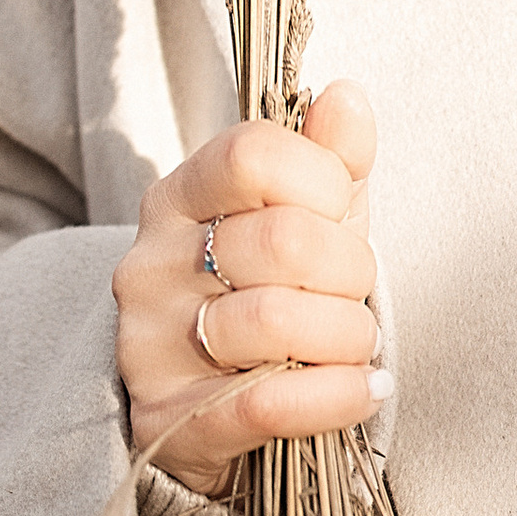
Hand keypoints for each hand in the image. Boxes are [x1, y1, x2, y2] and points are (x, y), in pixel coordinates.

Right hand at [115, 82, 384, 498]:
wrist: (202, 411)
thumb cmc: (263, 297)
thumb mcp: (302, 219)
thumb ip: (328, 158)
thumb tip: (347, 96)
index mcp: (179, 197)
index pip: (252, 153)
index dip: (323, 179)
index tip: (342, 211)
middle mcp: (153, 263)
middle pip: (281, 239)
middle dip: (349, 267)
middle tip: (355, 290)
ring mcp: (152, 343)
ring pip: (275, 320)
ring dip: (345, 336)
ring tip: (355, 346)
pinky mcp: (171, 419)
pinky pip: (269, 403)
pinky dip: (336, 397)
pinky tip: (363, 391)